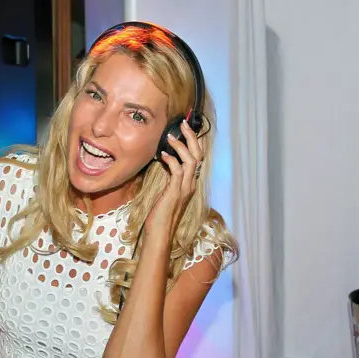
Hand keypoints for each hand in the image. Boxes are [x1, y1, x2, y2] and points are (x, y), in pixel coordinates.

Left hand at [148, 120, 204, 235]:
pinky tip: (162, 155)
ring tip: (170, 137)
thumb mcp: (167, 191)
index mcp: (190, 183)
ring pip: (191, 160)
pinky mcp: (176, 192)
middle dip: (191, 137)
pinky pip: (177, 171)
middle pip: (198, 155)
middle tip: (183, 123)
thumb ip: (170, 177)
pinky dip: (171, 160)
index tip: (186, 129)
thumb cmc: (160, 214)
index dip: (194, 142)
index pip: (197, 158)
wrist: (160, 233)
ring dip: (181, 146)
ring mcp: (185, 188)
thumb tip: (166, 161)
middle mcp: (191, 184)